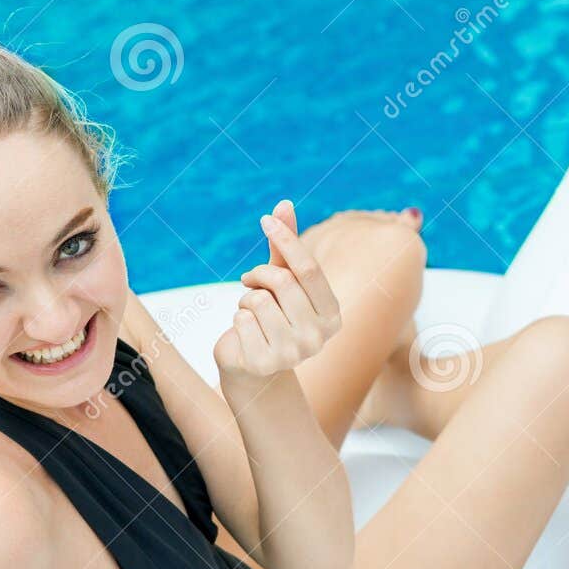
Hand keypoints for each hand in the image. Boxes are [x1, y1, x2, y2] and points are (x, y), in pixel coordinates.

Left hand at [214, 199, 343, 380]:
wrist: (252, 366)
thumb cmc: (271, 315)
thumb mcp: (281, 279)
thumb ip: (285, 246)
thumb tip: (284, 203)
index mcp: (332, 315)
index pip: (308, 270)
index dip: (286, 240)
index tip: (265, 220)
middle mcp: (318, 337)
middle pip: (283, 283)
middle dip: (260, 275)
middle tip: (251, 281)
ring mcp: (293, 354)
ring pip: (259, 300)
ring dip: (247, 300)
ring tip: (251, 314)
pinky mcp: (264, 364)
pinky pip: (241, 320)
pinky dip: (237, 319)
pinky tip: (245, 332)